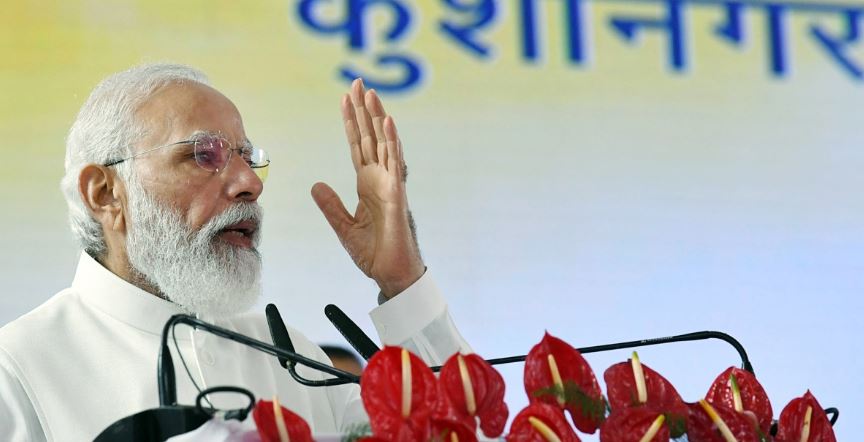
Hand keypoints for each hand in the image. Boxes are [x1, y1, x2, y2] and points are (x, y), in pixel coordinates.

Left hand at [311, 79, 424, 297]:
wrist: (390, 275)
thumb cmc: (374, 253)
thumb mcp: (344, 226)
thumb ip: (331, 205)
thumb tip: (316, 184)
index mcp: (368, 185)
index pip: (358, 146)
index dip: (351, 123)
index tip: (345, 99)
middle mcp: (380, 179)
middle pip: (370, 137)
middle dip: (363, 110)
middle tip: (358, 82)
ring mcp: (391, 185)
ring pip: (384, 143)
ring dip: (377, 117)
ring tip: (370, 93)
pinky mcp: (397, 195)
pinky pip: (394, 163)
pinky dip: (391, 142)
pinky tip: (386, 122)